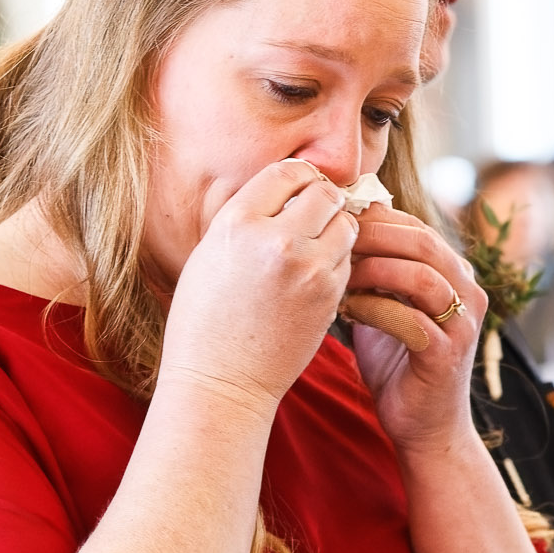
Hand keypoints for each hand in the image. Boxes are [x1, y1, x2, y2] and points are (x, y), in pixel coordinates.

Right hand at [157, 160, 357, 414]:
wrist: (221, 380)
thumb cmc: (205, 321)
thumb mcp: (210, 254)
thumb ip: (247, 219)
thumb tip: (284, 190)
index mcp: (237, 223)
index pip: (285, 172)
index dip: (297, 177)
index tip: (298, 188)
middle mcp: (275, 239)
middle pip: (324, 192)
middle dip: (323, 199)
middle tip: (315, 214)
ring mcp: (307, 268)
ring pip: (345, 224)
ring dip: (336, 228)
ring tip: (317, 244)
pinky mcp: (329, 295)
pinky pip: (348, 259)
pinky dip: (338, 260)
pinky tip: (317, 273)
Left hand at [345, 205, 487, 451]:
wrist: (425, 428)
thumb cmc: (400, 366)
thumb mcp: (387, 309)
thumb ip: (374, 276)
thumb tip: (334, 236)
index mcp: (455, 275)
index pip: (417, 228)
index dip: (376, 219)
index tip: (335, 220)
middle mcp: (467, 293)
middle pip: (423, 242)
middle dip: (373, 236)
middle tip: (333, 239)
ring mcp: (462, 324)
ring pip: (420, 276)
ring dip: (373, 271)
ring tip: (339, 275)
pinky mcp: (446, 354)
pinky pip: (409, 319)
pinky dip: (374, 309)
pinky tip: (348, 309)